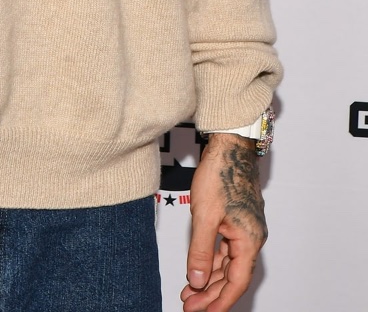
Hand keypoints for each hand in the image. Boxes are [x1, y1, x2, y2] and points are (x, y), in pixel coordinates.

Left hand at [181, 134, 266, 311]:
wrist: (229, 146)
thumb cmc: (220, 174)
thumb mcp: (205, 216)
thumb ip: (201, 251)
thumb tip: (196, 281)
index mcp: (249, 240)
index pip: (236, 282)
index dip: (220, 302)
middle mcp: (251, 238)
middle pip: (232, 276)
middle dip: (211, 293)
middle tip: (189, 306)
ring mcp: (245, 229)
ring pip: (228, 263)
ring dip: (209, 278)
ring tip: (189, 292)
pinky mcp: (236, 220)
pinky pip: (225, 249)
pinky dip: (211, 260)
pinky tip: (198, 268)